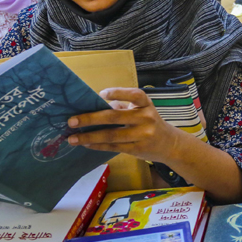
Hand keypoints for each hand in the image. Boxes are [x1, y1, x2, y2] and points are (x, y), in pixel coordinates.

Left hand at [67, 88, 183, 162]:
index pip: (134, 95)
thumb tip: (94, 107)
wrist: (169, 144)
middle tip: (71, 121)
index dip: (118, 93)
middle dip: (90, 119)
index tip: (101, 94)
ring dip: (89, 136)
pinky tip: (86, 144)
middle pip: (114, 117)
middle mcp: (146, 118)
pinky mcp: (138, 149)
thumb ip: (123, 107)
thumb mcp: (142, 111)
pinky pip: (113, 147)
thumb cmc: (150, 123)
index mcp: (146, 104)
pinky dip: (98, 145)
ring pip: (111, 135)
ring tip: (72, 138)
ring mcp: (142, 135)